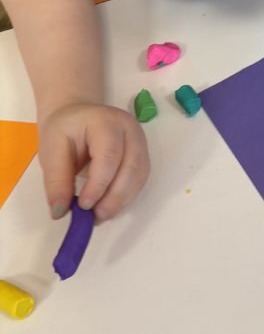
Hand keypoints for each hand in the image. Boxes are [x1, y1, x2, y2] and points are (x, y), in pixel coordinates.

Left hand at [38, 103, 149, 222]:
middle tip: (94, 217)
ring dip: (121, 200)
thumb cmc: (64, 130)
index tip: (82, 206)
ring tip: (99, 215)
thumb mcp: (51, 150)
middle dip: (114, 197)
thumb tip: (61, 211)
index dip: (99, 183)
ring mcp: (139, 141)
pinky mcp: (141, 154)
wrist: (77, 116)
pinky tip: (109, 205)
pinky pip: (139, 180)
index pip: (110, 154)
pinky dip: (126, 197)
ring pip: (139, 176)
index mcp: (105, 121)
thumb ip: (56, 180)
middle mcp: (129, 128)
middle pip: (131, 166)